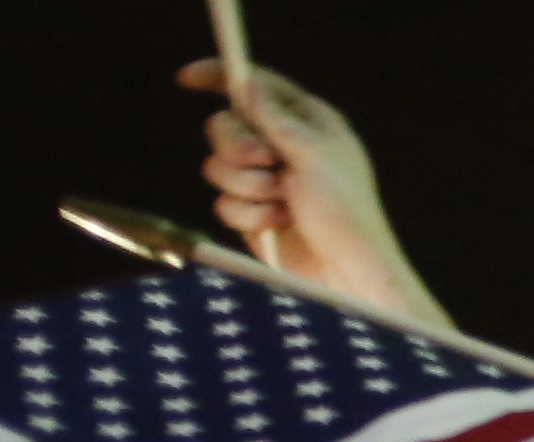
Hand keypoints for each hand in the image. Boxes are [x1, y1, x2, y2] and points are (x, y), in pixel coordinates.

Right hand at [177, 57, 448, 323]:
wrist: (347, 272)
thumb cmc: (344, 209)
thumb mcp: (313, 152)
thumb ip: (274, 117)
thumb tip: (246, 82)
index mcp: (303, 121)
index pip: (254, 85)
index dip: (219, 76)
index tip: (187, 79)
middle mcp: (280, 147)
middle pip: (224, 125)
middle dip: (237, 145)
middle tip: (267, 162)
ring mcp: (264, 183)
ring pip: (217, 167)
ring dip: (248, 186)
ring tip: (283, 202)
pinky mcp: (252, 216)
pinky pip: (224, 204)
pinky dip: (249, 216)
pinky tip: (278, 225)